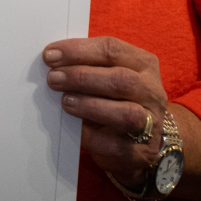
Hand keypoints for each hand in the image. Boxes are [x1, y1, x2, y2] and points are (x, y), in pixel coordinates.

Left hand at [43, 36, 167, 186]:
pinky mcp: (141, 151)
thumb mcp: (107, 75)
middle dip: (82, 77)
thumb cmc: (116, 99)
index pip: (112, 50)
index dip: (78, 50)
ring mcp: (151, 123)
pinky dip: (91, 136)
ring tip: (65, 101)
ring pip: (125, 113)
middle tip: (53, 78)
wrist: (140, 141)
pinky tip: (75, 128)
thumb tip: (53, 62)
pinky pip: (116, 145)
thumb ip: (87, 65)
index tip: (50, 55)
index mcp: (143, 64)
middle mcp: (151, 92)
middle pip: (121, 80)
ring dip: (89, 105)